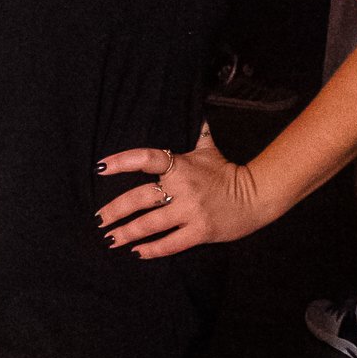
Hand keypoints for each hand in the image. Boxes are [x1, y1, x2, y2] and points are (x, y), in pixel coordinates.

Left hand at [94, 121, 261, 256]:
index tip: (99, 168)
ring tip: (110, 239)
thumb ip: (196, 130)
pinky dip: (151, 250)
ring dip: (127, 233)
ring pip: (151, 224)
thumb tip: (194, 105)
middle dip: (115, 210)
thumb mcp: (208, 148)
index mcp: (181, 165)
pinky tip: (136, 253)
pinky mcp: (200, 231)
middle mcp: (183, 187)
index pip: (146, 158)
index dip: (121, 161)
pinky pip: (171, 243)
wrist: (257, 195)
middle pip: (140, 198)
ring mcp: (191, 211)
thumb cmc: (226, 171)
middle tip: (99, 219)